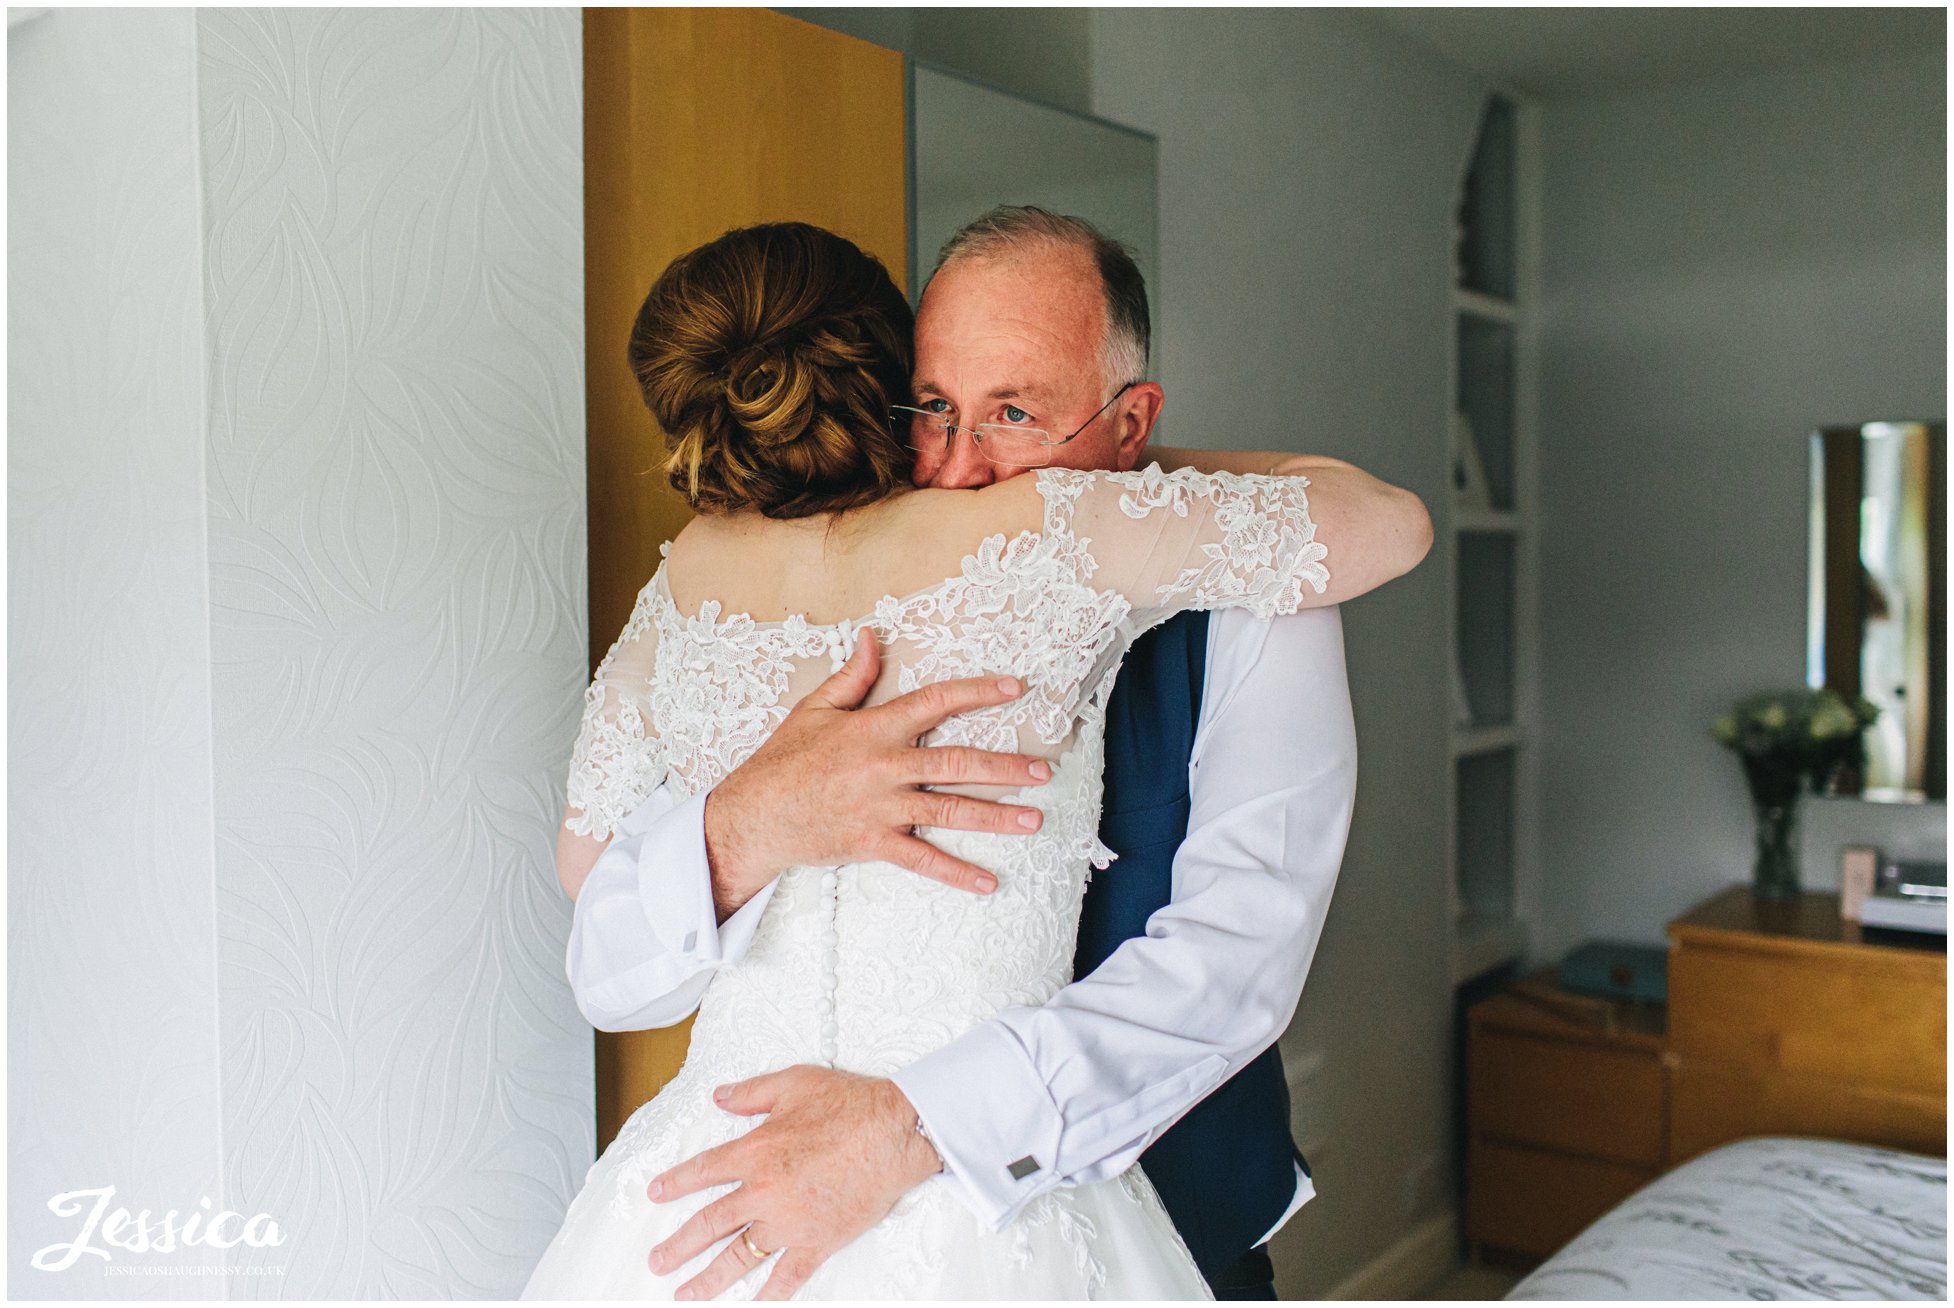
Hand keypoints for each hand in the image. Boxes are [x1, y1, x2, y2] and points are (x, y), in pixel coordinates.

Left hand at [645, 1066, 942, 1299]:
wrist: (893, 1132)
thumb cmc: (849, 1105)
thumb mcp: (793, 1083)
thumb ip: (751, 1092)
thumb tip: (721, 1097)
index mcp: (754, 1151)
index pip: (702, 1171)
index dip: (675, 1182)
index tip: (656, 1194)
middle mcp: (763, 1192)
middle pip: (709, 1224)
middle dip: (679, 1245)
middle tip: (658, 1260)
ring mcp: (788, 1222)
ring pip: (738, 1257)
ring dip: (709, 1278)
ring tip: (686, 1293)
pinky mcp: (817, 1242)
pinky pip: (787, 1277)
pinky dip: (769, 1295)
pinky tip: (754, 1305)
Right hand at [702, 629, 1053, 918]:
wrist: (754, 815)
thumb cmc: (784, 759)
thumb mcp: (814, 709)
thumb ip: (851, 676)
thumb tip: (871, 636)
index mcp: (874, 729)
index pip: (935, 703)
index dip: (977, 693)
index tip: (1015, 689)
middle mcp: (885, 766)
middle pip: (956, 763)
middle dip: (1004, 767)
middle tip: (1042, 771)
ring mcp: (883, 807)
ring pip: (949, 810)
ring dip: (995, 816)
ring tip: (1034, 819)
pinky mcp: (875, 842)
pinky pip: (923, 859)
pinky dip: (956, 872)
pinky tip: (987, 881)